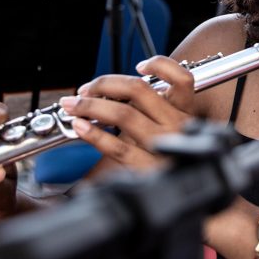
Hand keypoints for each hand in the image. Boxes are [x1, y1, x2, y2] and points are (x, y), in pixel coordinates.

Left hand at [62, 56, 195, 170]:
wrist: (178, 193)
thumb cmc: (166, 157)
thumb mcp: (164, 128)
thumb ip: (148, 109)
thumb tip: (110, 91)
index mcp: (185, 112)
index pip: (182, 78)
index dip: (160, 65)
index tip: (139, 66)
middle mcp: (177, 126)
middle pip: (139, 90)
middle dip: (104, 84)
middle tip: (85, 89)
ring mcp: (163, 146)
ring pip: (123, 114)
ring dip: (90, 106)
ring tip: (74, 106)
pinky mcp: (148, 167)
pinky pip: (117, 147)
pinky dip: (93, 134)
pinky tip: (80, 127)